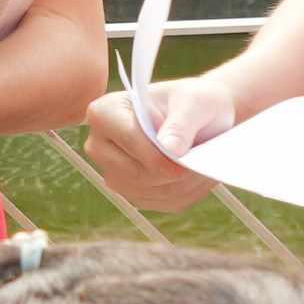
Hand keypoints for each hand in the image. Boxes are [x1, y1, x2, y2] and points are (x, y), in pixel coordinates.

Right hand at [81, 57, 251, 215]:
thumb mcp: (194, 103)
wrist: (202, 118)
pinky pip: (163, 202)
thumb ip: (181, 124)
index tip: (184, 157)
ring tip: (203, 164)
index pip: (128, 140)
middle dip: (173, 172)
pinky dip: (187, 193)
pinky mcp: (134, 193)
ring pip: (151, 191)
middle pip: (136, 173)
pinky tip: (197, 175)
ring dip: (185, 184)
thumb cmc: (194, 101)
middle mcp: (100, 146)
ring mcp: (115, 173)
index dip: (158, 154)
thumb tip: (169, 150)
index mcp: (105, 113)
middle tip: (201, 160)